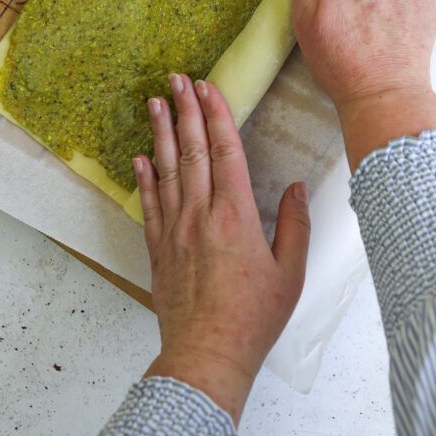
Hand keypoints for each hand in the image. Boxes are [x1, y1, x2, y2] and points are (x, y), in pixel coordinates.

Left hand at [134, 74, 309, 425]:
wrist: (207, 356)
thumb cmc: (253, 318)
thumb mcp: (290, 273)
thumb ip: (294, 225)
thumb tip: (295, 188)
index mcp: (235, 215)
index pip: (225, 150)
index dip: (216, 114)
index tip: (207, 86)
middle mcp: (200, 215)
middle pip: (192, 150)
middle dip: (185, 110)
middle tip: (176, 79)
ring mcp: (174, 230)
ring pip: (166, 170)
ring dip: (161, 133)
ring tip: (155, 103)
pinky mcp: (158, 250)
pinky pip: (149, 205)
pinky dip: (145, 178)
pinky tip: (140, 159)